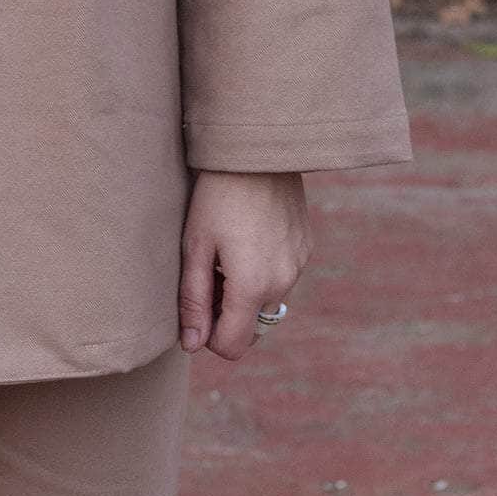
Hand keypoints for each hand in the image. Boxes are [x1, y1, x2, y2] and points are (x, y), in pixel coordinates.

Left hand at [178, 169, 312, 361]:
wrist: (255, 150)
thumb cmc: (216, 195)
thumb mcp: (196, 245)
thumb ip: (194, 300)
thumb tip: (191, 345)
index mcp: (253, 286)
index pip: (233, 345)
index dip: (208, 336)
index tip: (196, 304)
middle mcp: (283, 283)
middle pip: (251, 326)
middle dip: (227, 314)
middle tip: (208, 273)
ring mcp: (299, 265)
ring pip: (267, 301)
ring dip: (246, 292)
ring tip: (227, 250)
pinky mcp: (305, 248)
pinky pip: (282, 276)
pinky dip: (264, 271)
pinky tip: (248, 236)